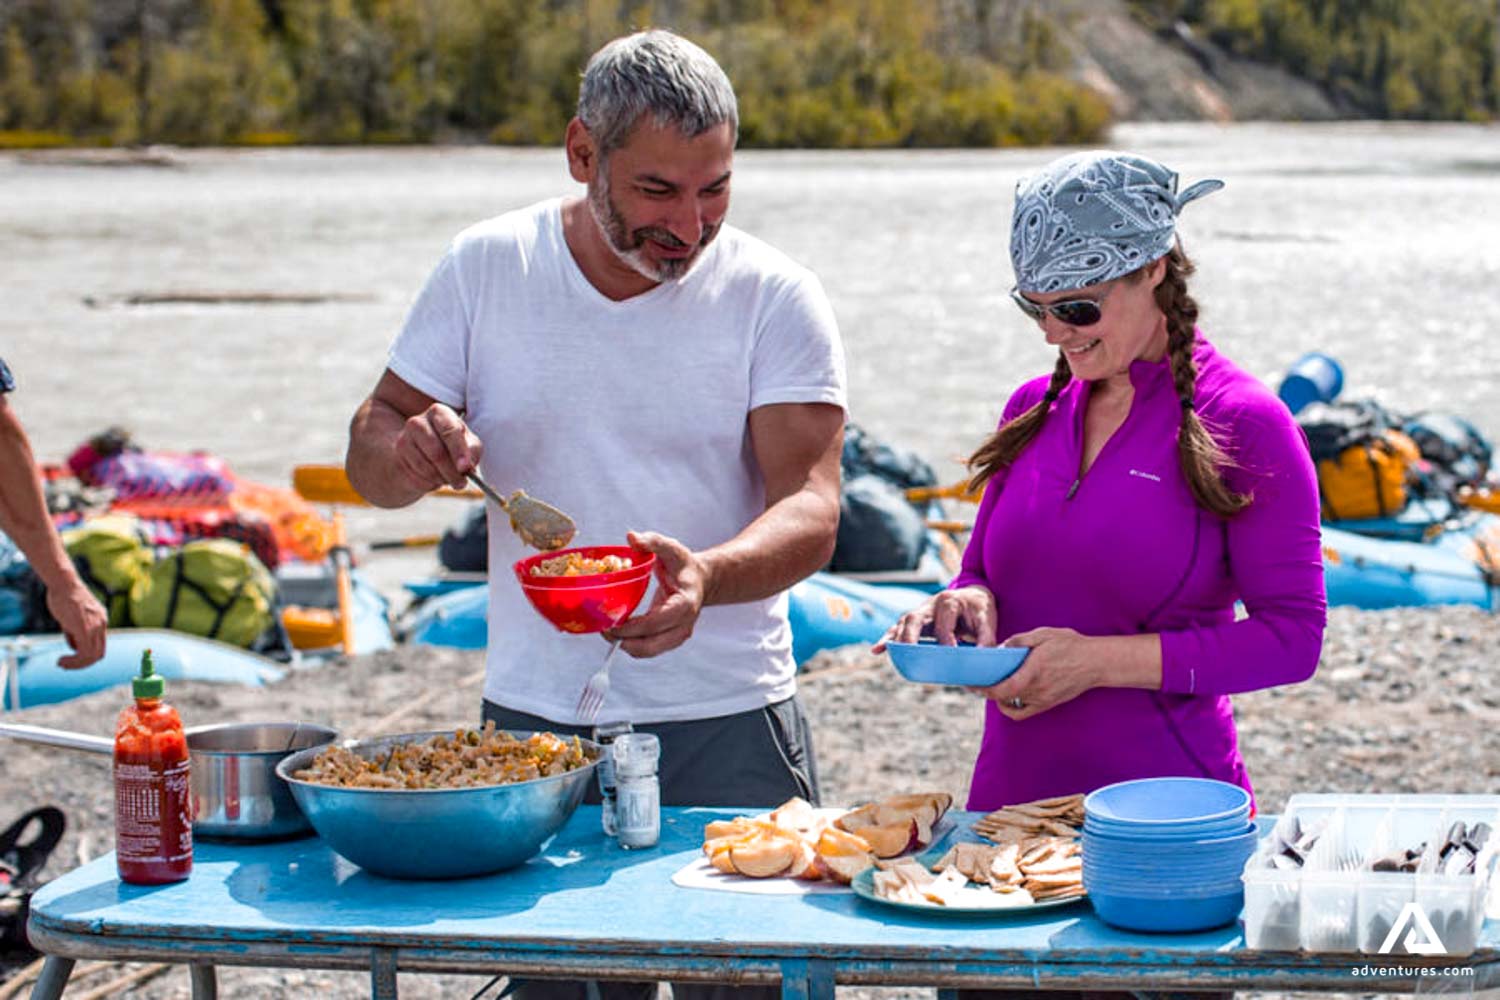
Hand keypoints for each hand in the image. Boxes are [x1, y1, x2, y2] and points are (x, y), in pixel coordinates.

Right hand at [47, 578, 107, 668]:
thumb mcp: (71, 617)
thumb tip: (74, 648)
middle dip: (81, 664)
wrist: (64, 583)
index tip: (70, 659)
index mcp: (100, 620)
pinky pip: (84, 652)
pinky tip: (61, 660)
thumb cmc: (63, 596)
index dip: (86, 657)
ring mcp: (95, 626)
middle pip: (98, 654)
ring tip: (61, 664)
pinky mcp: (85, 628)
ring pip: (92, 656)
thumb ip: (74, 633)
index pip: (99, 646)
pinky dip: (74, 661)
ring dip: (76, 664)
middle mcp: (101, 624)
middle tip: (64, 665)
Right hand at [392, 403, 482, 491]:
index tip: (465, 468)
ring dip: (441, 479)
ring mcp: (404, 438)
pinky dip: (430, 483)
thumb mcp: (467, 443)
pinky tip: (434, 478)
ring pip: (426, 468)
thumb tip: (467, 467)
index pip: (450, 431)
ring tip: (448, 479)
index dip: (459, 451)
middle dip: (452, 472)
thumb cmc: (451, 445)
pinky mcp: (398, 456)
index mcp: (439, 413)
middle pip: (436, 452)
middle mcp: (418, 422)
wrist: (422, 451)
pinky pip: (416, 477)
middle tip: (461, 483)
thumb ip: (472, 451)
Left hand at [603, 530, 710, 657]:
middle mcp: (684, 625)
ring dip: (625, 645)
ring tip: (608, 631)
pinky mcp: (670, 640)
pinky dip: (631, 644)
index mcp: (685, 604)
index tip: (610, 622)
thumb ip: (653, 541)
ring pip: (648, 651)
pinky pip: (648, 649)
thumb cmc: (683, 564)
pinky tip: (618, 632)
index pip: (655, 623)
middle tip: (603, 629)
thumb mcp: (671, 548)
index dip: (630, 627)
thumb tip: (632, 537)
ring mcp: (678, 635)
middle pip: (651, 645)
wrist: (700, 580)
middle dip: (624, 641)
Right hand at [871, 585, 996, 653]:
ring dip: (894, 638)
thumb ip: (986, 639)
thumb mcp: (988, 620)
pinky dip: (887, 639)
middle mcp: (931, 604)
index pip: (943, 623)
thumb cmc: (980, 610)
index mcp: (950, 601)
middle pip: (914, 617)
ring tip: (886, 652)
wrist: (974, 597)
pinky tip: (877, 650)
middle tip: (909, 653)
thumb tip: (982, 659)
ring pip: (903, 623)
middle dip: (910, 636)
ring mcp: (920, 612)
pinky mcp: (915, 621)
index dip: (946, 641)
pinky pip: (898, 629)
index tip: (949, 656)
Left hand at [978, 627, 1098, 719]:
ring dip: (997, 696)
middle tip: (976, 681)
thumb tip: (1000, 648)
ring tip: (990, 685)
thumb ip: (1019, 641)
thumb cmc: (1070, 645)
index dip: (982, 689)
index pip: (1001, 689)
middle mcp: (1036, 690)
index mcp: (1033, 672)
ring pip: (1010, 704)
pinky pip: (1022, 712)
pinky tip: (1006, 697)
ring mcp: (1042, 699)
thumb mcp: (1043, 635)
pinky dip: (1010, 707)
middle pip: (1002, 697)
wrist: (1096, 662)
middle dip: (986, 689)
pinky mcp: (1048, 704)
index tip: (971, 684)